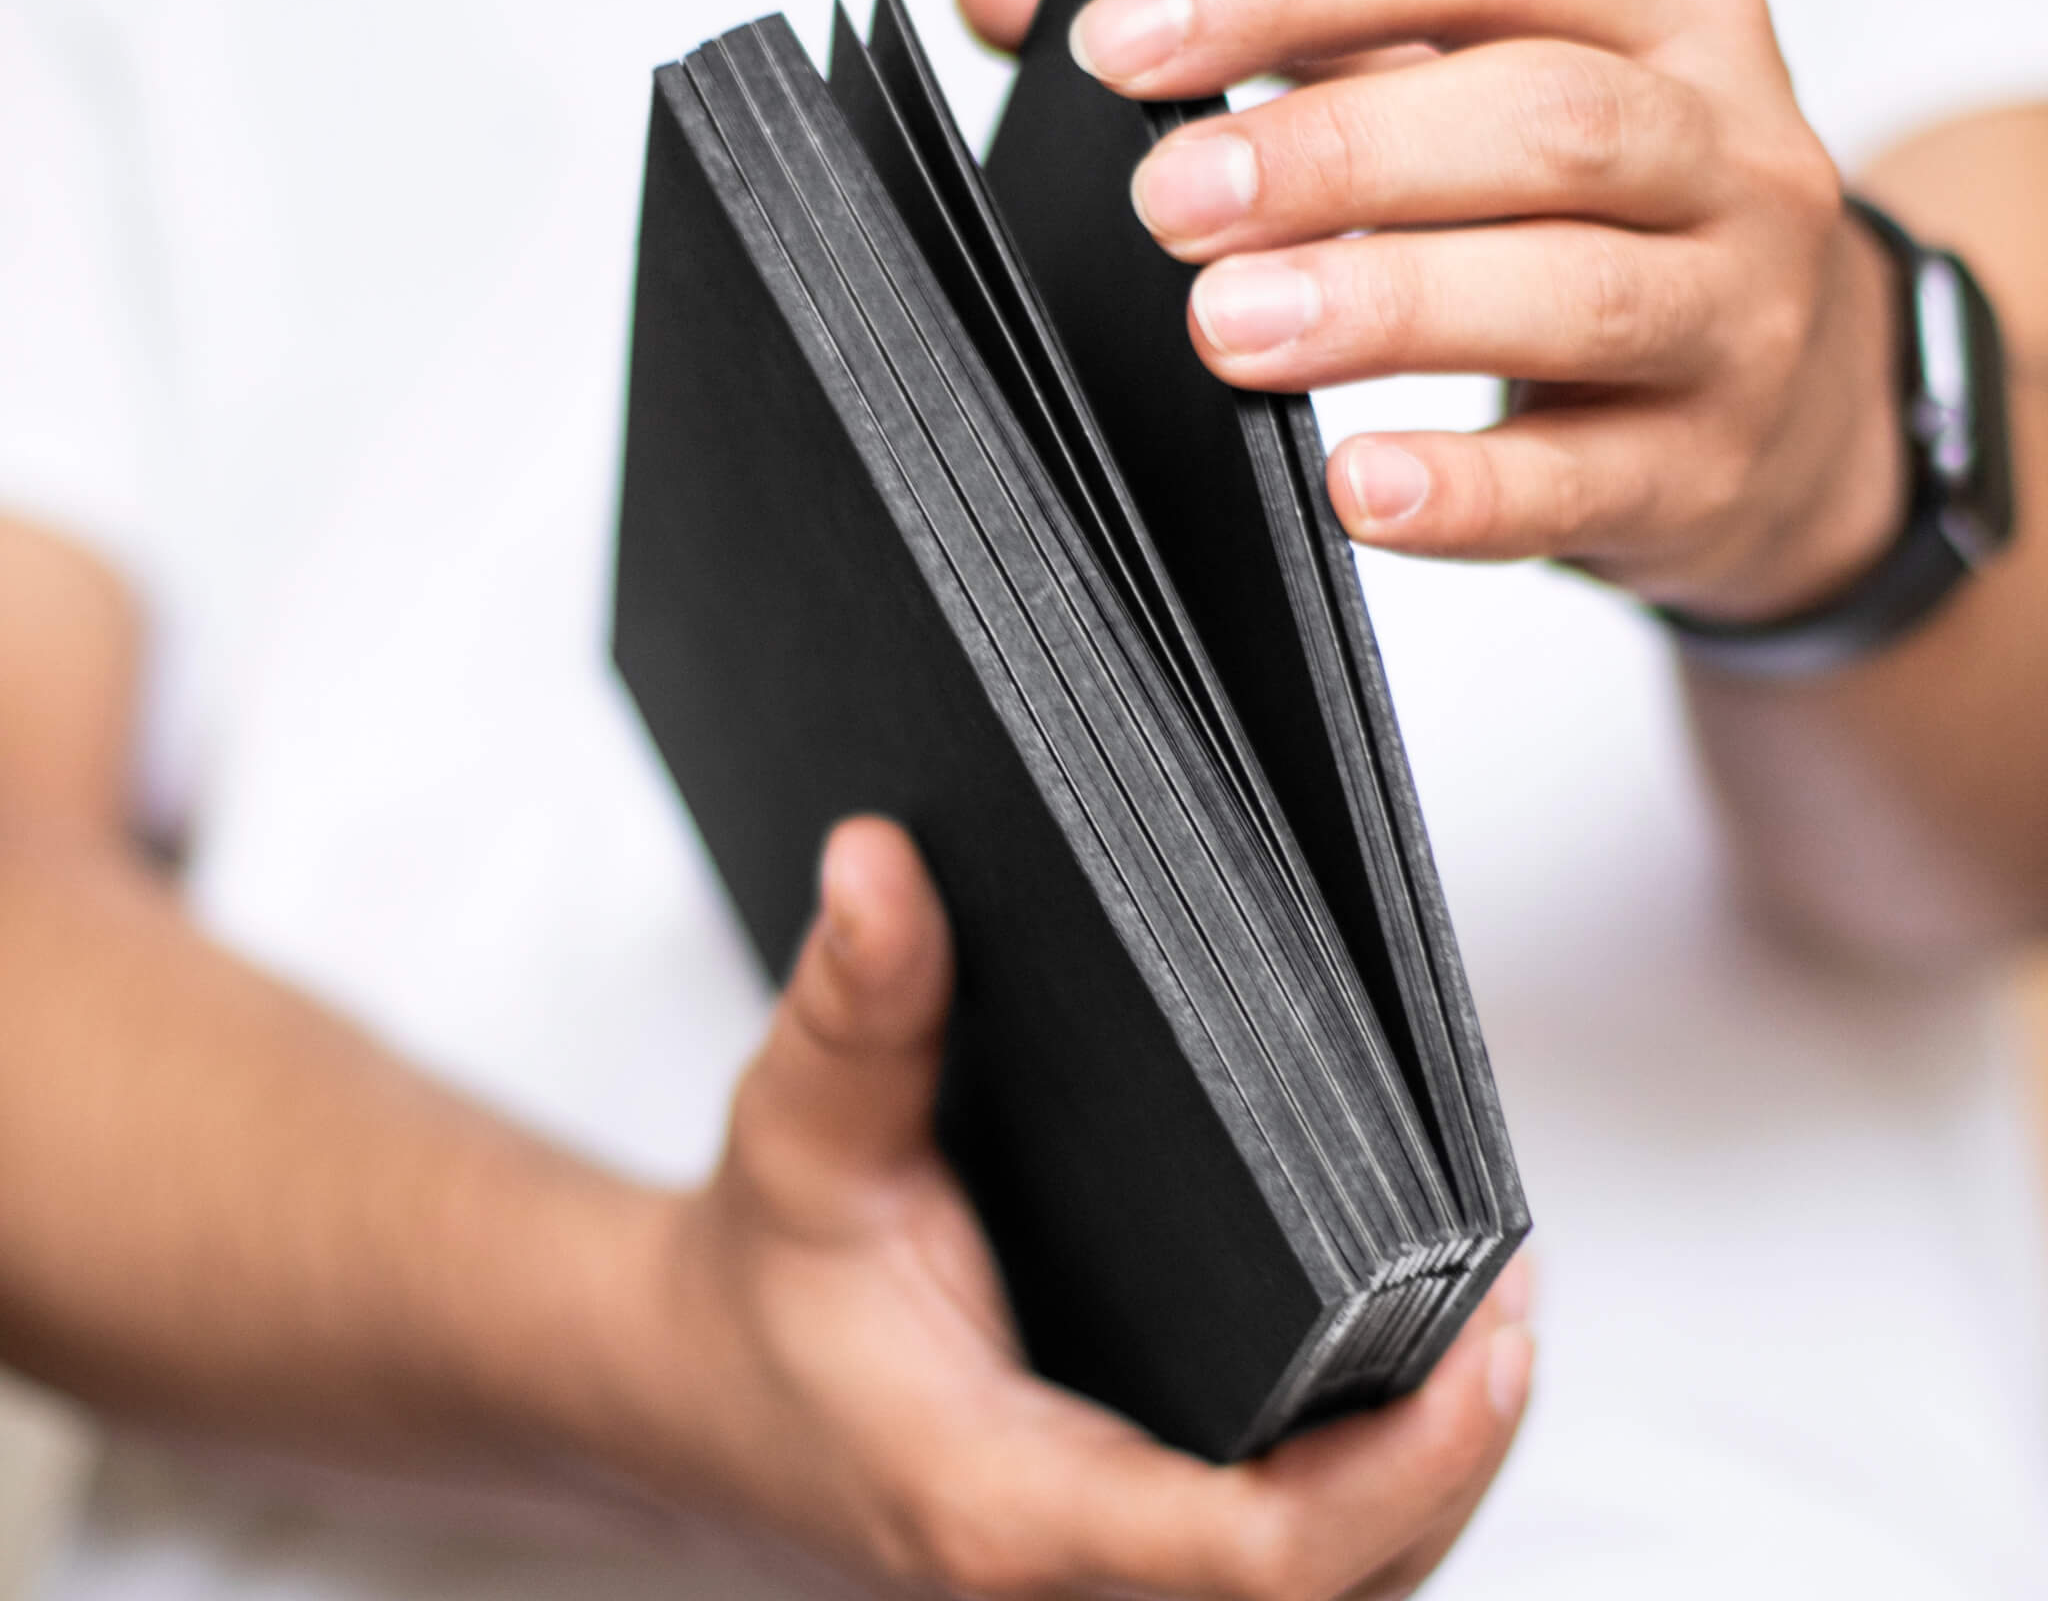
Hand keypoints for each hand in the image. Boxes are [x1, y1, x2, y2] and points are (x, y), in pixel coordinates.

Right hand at [619, 818, 1532, 1597]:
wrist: (696, 1377)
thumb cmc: (759, 1270)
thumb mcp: (799, 1125)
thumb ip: (856, 1003)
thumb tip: (880, 860)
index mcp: (998, 1498)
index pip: (1246, 1557)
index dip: (1400, 1467)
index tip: (1493, 1339)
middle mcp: (1062, 1578)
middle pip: (1335, 1590)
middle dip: (1453, 1461)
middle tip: (1513, 1286)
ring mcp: (1093, 1585)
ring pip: (1329, 1596)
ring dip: (1431, 1481)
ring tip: (1492, 1314)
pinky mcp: (1113, 1556)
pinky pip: (1285, 1573)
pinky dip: (1369, 1493)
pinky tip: (1406, 1370)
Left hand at [960, 0, 1906, 621]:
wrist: (1805, 402)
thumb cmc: (1587, 215)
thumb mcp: (1461, 85)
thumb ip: (1260, 26)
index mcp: (1655, 3)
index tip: (1121, 44)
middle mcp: (1724, 144)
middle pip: (1541, 118)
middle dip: (1338, 153)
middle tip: (1169, 203)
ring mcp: (1737, 313)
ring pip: (1577, 291)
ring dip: (1388, 306)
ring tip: (1230, 328)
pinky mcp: (1708, 471)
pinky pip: (1585, 483)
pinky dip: (1465, 491)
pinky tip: (1355, 487)